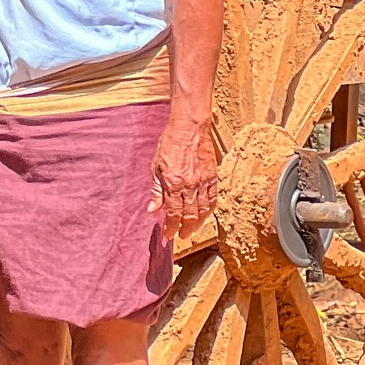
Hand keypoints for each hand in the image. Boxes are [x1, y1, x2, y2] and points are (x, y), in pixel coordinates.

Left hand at [149, 112, 217, 238]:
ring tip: (191, 230)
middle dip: (184, 230)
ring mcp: (203, 182)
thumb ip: (156, 190)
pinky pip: (213, 200)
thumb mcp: (156, 166)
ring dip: (197, 224)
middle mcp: (190, 185)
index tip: (167, 235)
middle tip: (180, 237)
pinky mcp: (213, 177)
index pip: (173, 213)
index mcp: (174, 183)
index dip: (170, 227)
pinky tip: (204, 215)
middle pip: (189, 216)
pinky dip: (208, 211)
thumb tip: (152, 210)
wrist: (189, 128)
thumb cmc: (169, 143)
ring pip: (203, 211)